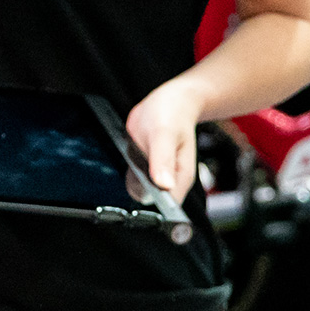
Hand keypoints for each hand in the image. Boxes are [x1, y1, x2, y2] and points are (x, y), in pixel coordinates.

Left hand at [125, 78, 204, 198]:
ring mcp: (158, 176)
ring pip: (139, 191)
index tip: (141, 196)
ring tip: (135, 155)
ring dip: (131, 178)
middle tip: (135, 163)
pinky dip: (128, 171)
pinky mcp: (147, 170)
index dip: (155, 209)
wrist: (171, 101)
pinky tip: (130, 156)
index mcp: (181, 178)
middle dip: (138, 188)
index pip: (169, 207)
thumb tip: (164, 186)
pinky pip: (134, 179)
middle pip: (150, 201)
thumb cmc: (172, 114)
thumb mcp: (164, 135)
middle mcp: (171, 180)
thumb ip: (163, 160)